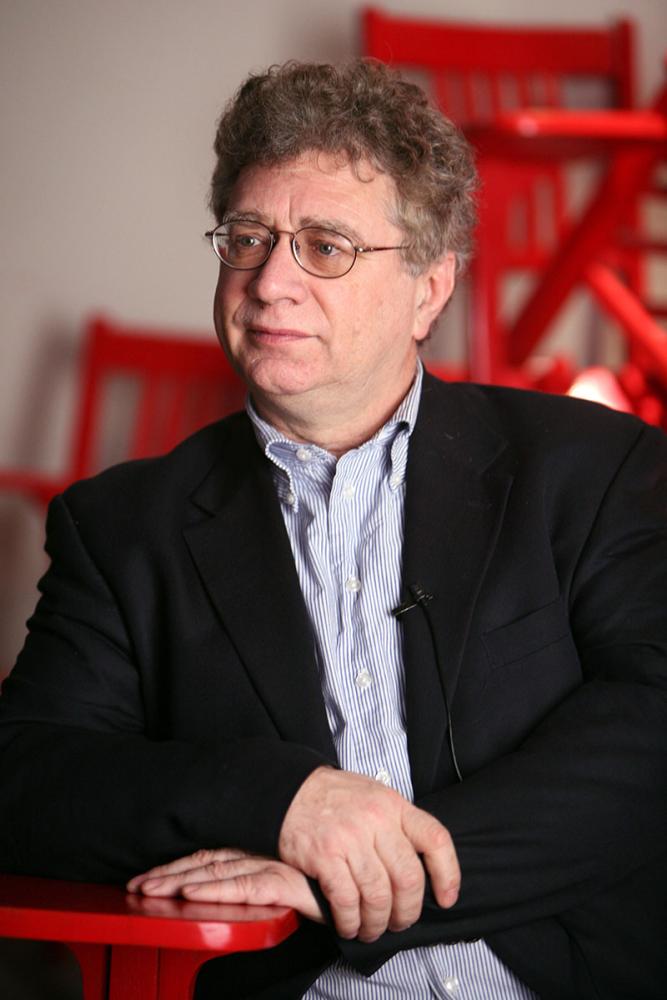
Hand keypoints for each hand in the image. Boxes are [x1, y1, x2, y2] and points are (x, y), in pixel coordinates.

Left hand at [126, 847, 323, 921]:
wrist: (366, 879)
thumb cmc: (330, 876)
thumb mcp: (292, 872)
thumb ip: (267, 871)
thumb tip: (236, 881)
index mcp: (259, 846)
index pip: (211, 853)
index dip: (179, 864)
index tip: (150, 876)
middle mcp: (261, 851)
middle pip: (205, 860)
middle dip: (169, 874)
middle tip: (137, 886)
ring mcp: (271, 864)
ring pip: (216, 871)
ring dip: (181, 881)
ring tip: (151, 891)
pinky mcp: (284, 883)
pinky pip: (242, 886)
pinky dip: (214, 890)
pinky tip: (191, 894)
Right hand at [278, 767, 459, 942]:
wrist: (289, 791)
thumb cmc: (334, 799)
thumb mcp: (375, 796)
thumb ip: (398, 824)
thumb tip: (422, 865)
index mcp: (394, 805)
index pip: (435, 840)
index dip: (447, 875)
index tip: (446, 898)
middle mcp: (376, 820)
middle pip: (408, 879)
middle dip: (407, 912)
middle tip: (399, 922)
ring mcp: (350, 838)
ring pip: (378, 896)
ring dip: (377, 923)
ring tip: (371, 929)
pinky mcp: (325, 856)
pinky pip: (347, 901)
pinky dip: (350, 921)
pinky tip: (348, 925)